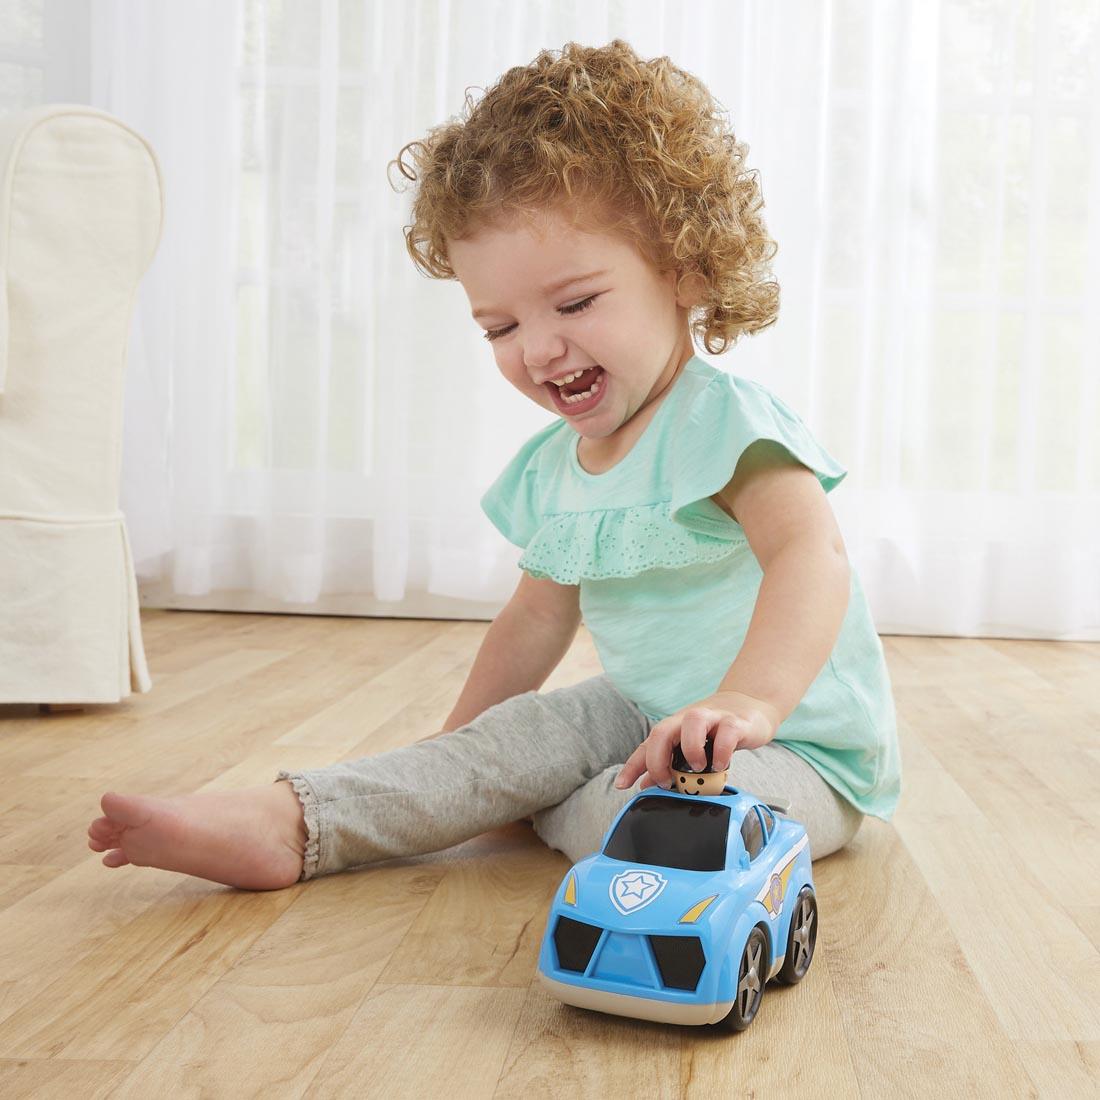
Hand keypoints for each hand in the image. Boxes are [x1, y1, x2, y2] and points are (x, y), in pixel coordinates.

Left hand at [614, 691, 780, 791]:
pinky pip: (727, 732)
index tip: (622, 784)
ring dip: (691, 748)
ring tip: (698, 767)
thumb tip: (646, 784)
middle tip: (666, 782)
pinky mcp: (736, 722)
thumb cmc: (714, 732)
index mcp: (674, 727)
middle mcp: (688, 720)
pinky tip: (721, 764)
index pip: (648, 745)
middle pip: (662, 730)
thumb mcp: (689, 748)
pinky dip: (722, 751)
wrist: (748, 708)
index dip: (633, 765)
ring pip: (693, 722)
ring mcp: (713, 717)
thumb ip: (670, 765)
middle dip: (658, 759)